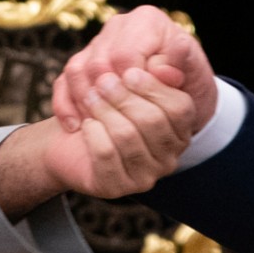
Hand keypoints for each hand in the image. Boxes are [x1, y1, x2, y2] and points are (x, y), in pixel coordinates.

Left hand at [0, 64, 194, 219]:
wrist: (73, 135)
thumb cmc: (109, 104)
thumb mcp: (133, 83)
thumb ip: (152, 72)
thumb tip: (162, 65)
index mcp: (180, 131)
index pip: (179, 108)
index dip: (153, 87)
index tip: (129, 71)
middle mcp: (169, 158)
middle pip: (152, 121)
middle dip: (123, 96)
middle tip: (102, 81)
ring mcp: (144, 177)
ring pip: (127, 136)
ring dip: (104, 111)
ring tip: (91, 97)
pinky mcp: (116, 187)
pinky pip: (106, 154)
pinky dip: (93, 133)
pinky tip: (86, 123)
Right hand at [55, 5, 215, 134]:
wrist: (180, 93)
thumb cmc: (189, 83)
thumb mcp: (195, 76)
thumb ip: (182, 67)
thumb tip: (161, 69)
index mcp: (148, 20)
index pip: (125, 54)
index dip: (128, 87)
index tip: (139, 111)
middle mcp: (119, 25)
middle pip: (97, 62)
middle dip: (105, 97)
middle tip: (115, 126)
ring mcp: (98, 42)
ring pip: (76, 70)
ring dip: (83, 102)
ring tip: (96, 128)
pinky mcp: (82, 60)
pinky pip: (64, 80)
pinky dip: (66, 104)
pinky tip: (75, 126)